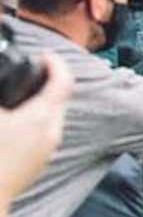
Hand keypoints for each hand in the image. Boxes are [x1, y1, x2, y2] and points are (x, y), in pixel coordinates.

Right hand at [0, 54, 73, 201]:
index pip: (63, 81)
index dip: (55, 63)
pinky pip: (44, 133)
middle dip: (48, 81)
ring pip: (52, 117)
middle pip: (60, 98)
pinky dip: (35, 120)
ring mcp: (47, 149)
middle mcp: (51, 132)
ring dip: (41, 102)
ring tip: (21, 95)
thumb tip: (4, 94)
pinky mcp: (39, 162)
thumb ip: (1, 97)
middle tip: (32, 71)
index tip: (44, 55)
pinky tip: (16, 120)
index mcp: (41, 117)